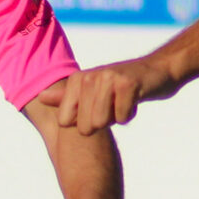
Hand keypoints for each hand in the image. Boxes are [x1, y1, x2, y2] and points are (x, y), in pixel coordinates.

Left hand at [51, 58, 173, 133]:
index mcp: (77, 80)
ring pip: (101, 122)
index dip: (84, 122)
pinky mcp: (128, 84)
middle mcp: (89, 77)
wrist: (158, 71)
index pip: (65, 121)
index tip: (97, 106)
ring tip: (122, 101)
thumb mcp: (92, 89)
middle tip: (113, 103)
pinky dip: (130, 114)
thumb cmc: (122, 85)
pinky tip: (134, 99)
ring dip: (116, 118)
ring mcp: (108, 78)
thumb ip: (66, 96)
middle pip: (85, 126)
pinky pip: (122, 118)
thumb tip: (41, 97)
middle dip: (102, 123)